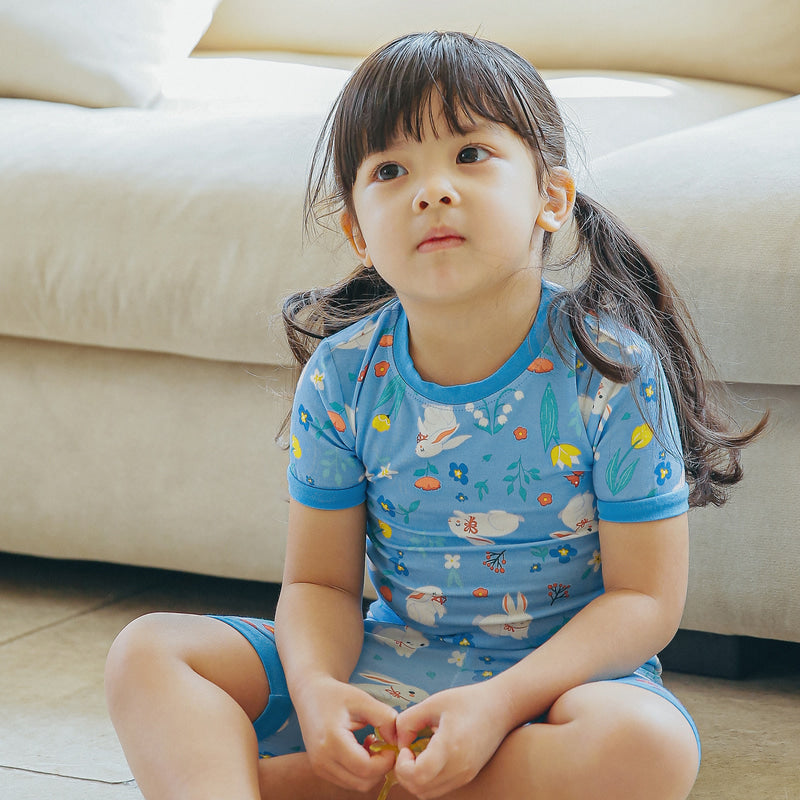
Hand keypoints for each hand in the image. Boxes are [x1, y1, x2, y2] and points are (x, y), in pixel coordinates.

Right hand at [294, 675, 398, 792]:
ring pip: (356, 785)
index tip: (391, 744)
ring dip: (371, 770)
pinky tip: (361, 749)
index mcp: (332, 741)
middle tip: (384, 745)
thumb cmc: (335, 694)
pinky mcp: (320, 770)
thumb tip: (398, 741)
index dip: (385, 761)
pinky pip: (348, 780)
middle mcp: (322, 760)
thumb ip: (384, 718)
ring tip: (371, 744)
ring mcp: (319, 767)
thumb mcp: (363, 699)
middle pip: (363, 782)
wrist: (309, 694)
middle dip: (380, 767)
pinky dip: (360, 771)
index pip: (365, 768)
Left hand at [393, 683, 510, 798]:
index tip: (404, 747)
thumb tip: (398, 740)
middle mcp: (459, 767)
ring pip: (429, 793)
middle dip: (405, 774)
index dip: (403, 766)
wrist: (500, 707)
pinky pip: (440, 788)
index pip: (418, 775)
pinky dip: (427, 779)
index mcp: (451, 747)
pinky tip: (429, 757)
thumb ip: (409, 720)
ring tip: (416, 755)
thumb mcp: (434, 702)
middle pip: (420, 789)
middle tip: (406, 752)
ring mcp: (465, 774)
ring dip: (415, 779)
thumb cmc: (468, 701)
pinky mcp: (467, 775)